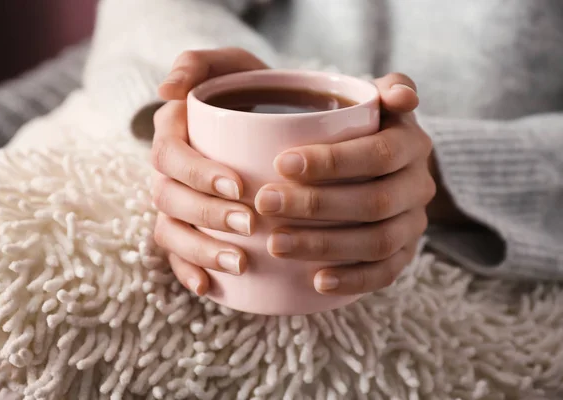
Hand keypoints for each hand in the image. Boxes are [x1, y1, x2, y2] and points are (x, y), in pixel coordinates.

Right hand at [151, 48, 267, 294]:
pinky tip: (208, 287)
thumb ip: (199, 63)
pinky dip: (187, 271)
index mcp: (174, 131)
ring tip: (238, 263)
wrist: (268, 120)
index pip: (171, 154)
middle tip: (248, 225)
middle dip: (207, 214)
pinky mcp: (185, 226)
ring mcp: (174, 201)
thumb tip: (166, 90)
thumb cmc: (252, 93)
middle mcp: (168, 170)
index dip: (198, 173)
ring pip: (170, 230)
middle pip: (169, 197)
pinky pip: (174, 254)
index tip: (238, 186)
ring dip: (199, 249)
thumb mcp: (232, 66)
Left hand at [255, 73, 434, 294]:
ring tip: (276, 244)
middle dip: (316, 205)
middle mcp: (418, 185)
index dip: (333, 161)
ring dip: (325, 245)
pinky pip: (385, 274)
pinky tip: (316, 282)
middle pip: (374, 202)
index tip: (281, 163)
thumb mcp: (373, 102)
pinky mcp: (404, 254)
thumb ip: (386, 90)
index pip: (378, 154)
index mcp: (410, 144)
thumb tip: (403, 95)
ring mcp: (413, 223)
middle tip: (265, 203)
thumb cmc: (360, 130)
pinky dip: (352, 281)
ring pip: (377, 242)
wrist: (382, 165)